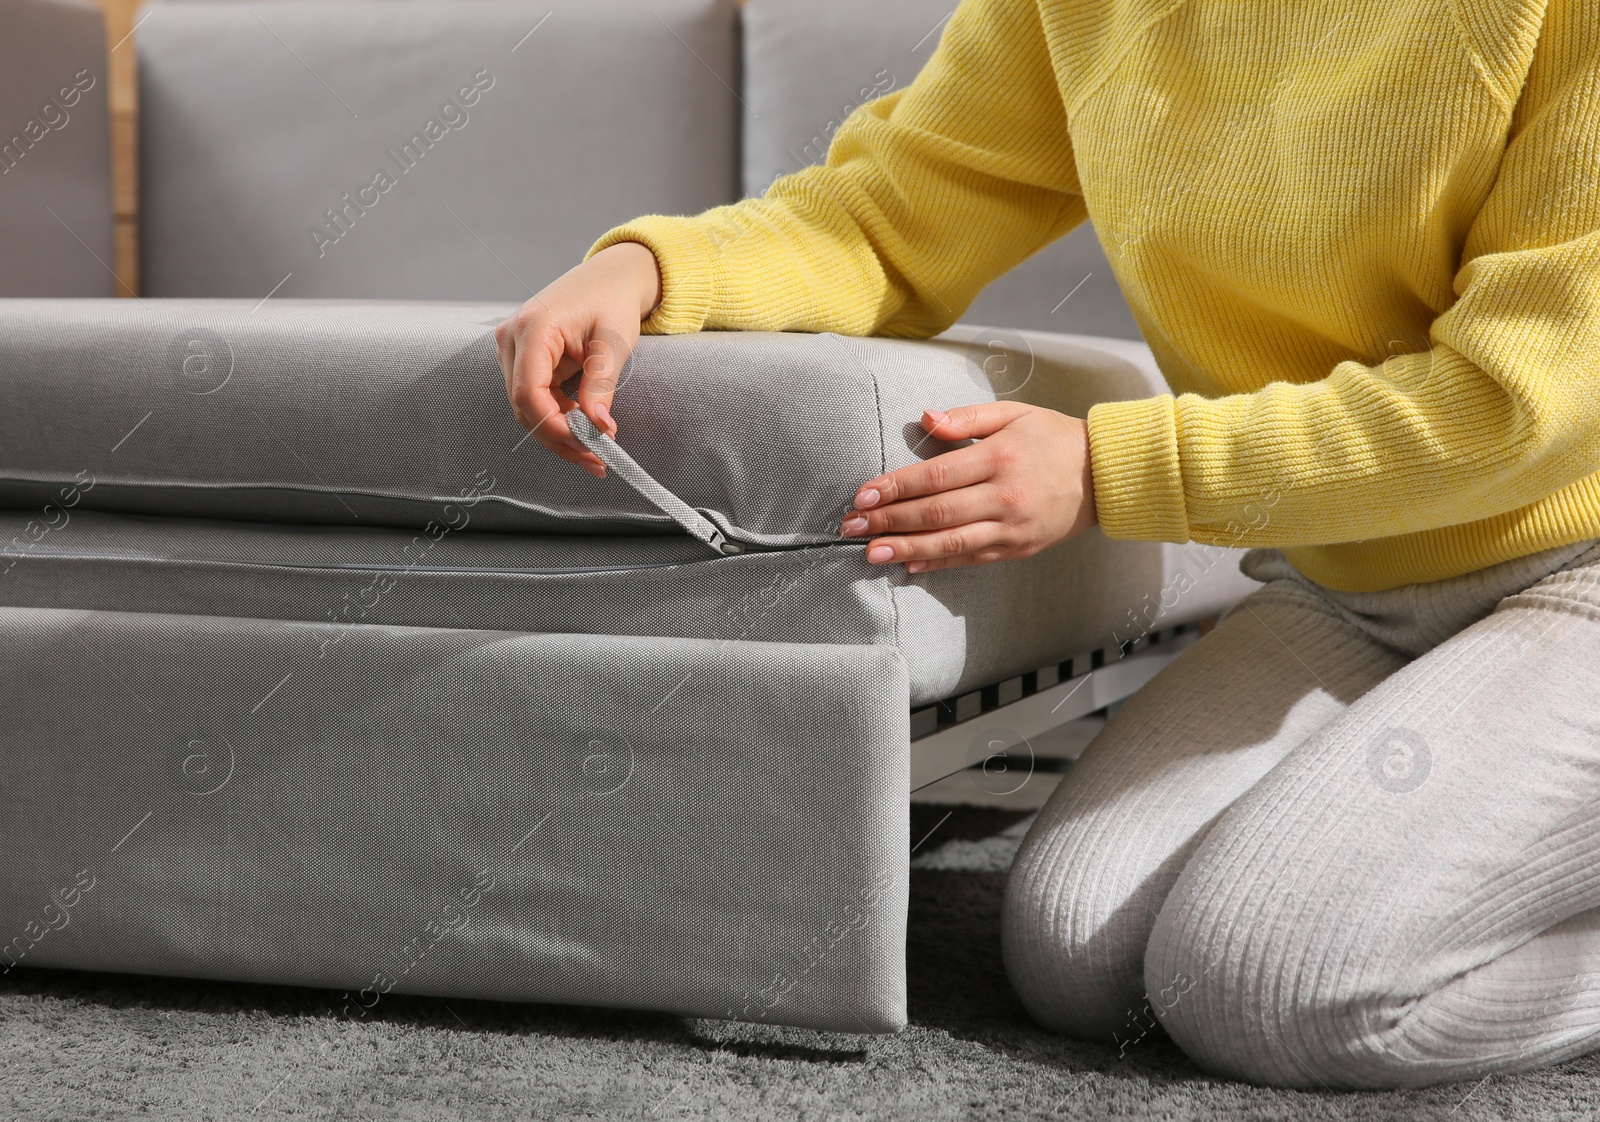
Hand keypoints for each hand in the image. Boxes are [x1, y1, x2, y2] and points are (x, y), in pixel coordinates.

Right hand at [495, 241, 662, 477]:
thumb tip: (598, 429)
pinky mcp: (522, 358)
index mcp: (533, 328)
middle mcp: (512, 338)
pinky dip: (559, 418)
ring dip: (560, 432)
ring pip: (528, 408)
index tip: (588, 449)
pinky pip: (535, 398)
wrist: (609, 278)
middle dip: (560, 439)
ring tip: (597, 449)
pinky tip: (584, 428)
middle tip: (597, 461)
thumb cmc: (612, 300)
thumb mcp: (614, 343)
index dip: (555, 428)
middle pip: (524, 407)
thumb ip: (601, 386)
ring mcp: (513, 348)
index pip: (529, 393)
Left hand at [840, 402, 1095, 571]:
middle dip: (890, 520)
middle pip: (937, 513)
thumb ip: (966, 417)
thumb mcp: (1014, 413)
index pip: (935, 476)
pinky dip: (939, 563)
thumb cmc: (1053, 438)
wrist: (1103, 475)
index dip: (896, 487)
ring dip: (907, 548)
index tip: (864, 495)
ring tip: (871, 552)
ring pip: (951, 542)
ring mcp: (1012, 527)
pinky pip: (972, 559)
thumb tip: (924, 419)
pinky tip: (910, 564)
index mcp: (999, 457)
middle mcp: (1004, 496)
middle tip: (852, 526)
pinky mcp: (1018, 549)